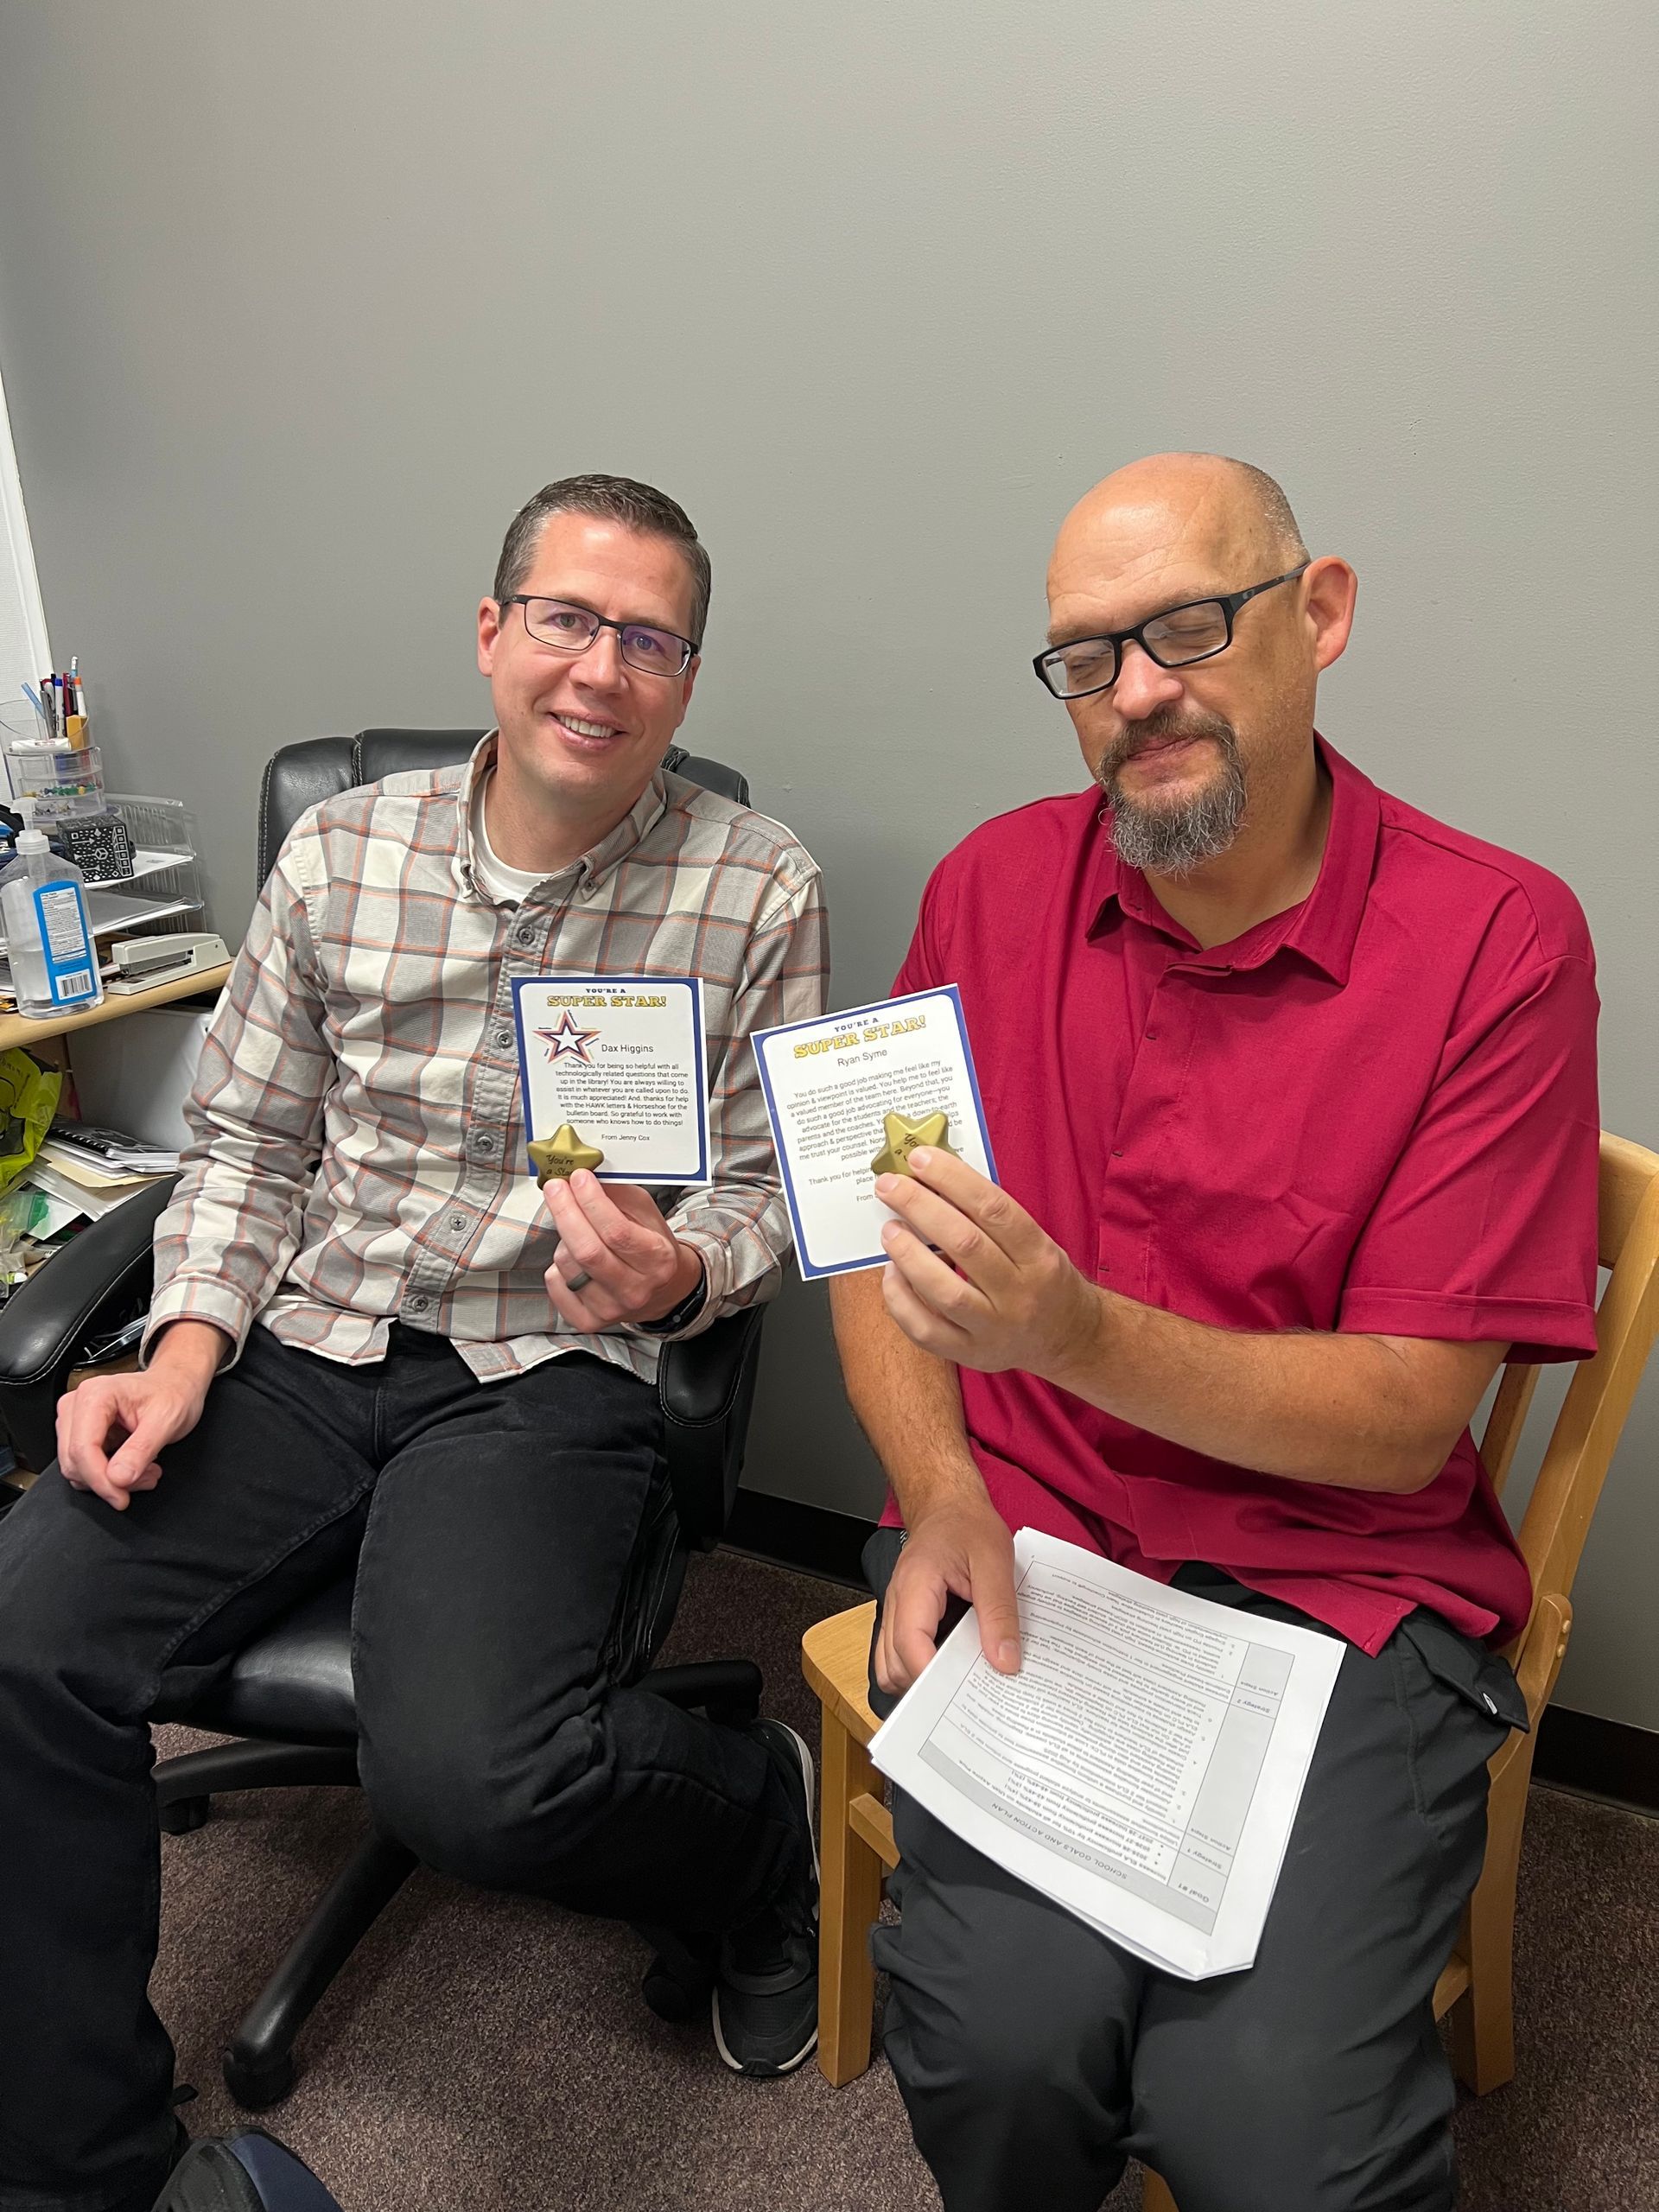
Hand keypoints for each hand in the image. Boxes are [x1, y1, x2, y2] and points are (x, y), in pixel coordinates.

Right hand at [56, 1362, 210, 1510]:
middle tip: (145, 1478)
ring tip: (145, 1470)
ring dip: (110, 1480)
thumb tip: (117, 1478)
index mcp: (95, 1395)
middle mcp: (77, 1405)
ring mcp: (75, 1420)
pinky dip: (108, 1476)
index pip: (82, 1448)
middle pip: (75, 1461)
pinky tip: (134, 1467)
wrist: (175, 1386)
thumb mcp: (166, 1421)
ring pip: (77, 1468)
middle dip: (108, 1481)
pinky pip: (84, 1467)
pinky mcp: (80, 1433)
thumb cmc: (173, 1394)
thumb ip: (141, 1450)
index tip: (121, 1497)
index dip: (100, 1480)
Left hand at [542, 1172, 702, 1328]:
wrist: (662, 1291)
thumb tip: (585, 1178)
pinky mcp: (589, 1321)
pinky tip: (572, 1258)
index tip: (578, 1177)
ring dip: (563, 1238)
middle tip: (555, 1187)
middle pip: (587, 1251)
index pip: (617, 1231)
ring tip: (577, 1231)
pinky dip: (556, 1266)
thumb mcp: (647, 1215)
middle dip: (565, 1211)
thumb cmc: (652, 1247)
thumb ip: (619, 1195)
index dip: (592, 1202)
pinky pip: (556, 1284)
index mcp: (657, 1260)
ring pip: (567, 1265)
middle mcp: (636, 1290)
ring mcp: (611, 1309)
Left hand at [876, 1148, 1100, 1380]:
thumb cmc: (1042, 1279)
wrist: (1067, 1338)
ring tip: (889, 1229)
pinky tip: (892, 1274)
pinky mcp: (971, 1354)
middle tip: (890, 1185)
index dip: (954, 1180)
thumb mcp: (1037, 1242)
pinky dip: (901, 1299)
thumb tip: (935, 1181)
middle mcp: (1021, 1294)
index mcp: (1040, 1256)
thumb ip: (994, 1219)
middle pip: (966, 1244)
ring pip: (944, 1291)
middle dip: (921, 1208)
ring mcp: (995, 1329)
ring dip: (909, 1254)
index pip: (994, 1209)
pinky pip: (926, 1330)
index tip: (921, 1159)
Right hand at [876, 1492, 1021, 1694]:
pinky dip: (918, 1669)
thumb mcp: (995, 1562)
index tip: (964, 1696)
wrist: (949, 1504)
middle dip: (927, 1688)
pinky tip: (950, 1667)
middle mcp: (896, 1602)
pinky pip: (897, 1655)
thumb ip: (999, 1613)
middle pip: (894, 1665)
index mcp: (916, 1586)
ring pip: (889, 1666)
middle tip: (968, 1697)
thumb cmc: (968, 1525)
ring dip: (918, 1682)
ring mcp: (895, 1611)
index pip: (909, 1646)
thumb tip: (1004, 1661)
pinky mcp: (903, 1617)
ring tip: (958, 1685)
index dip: (932, 1677)